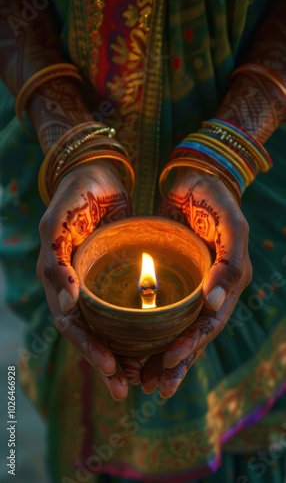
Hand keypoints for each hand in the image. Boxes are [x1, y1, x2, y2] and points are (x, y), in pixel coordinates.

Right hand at [37, 161, 141, 399]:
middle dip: (105, 362)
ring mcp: (96, 283)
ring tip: (141, 377)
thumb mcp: (58, 219)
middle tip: (126, 387)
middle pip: (88, 334)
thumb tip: (64, 303)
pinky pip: (124, 309)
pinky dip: (135, 329)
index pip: (69, 323)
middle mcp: (76, 286)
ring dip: (121, 353)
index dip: (86, 347)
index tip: (110, 367)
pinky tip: (153, 344)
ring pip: (107, 327)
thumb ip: (55, 257)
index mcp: (58, 279)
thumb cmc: (75, 193)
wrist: (96, 174)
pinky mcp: (116, 276)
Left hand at [141, 168, 251, 397]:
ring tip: (142, 382)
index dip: (192, 346)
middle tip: (152, 388)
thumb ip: (230, 262)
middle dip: (175, 364)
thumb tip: (214, 303)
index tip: (168, 362)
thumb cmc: (215, 197)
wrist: (198, 179)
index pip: (210, 324)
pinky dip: (152, 334)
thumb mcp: (231, 223)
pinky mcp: (175, 280)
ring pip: (178, 331)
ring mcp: (194, 288)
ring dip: (163, 358)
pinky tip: (135, 349)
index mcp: (229, 283)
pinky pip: (164, 313)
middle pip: (194, 336)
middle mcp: (212, 291)